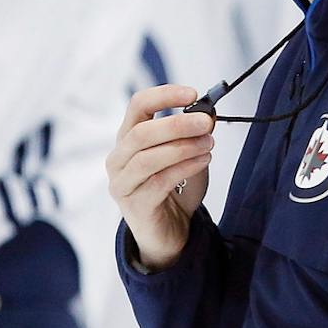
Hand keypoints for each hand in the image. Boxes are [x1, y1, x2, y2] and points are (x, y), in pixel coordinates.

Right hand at [107, 85, 214, 271]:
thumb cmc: (176, 190)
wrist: (170, 233)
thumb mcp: (188, 156)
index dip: (164, 95)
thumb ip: (194, 137)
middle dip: (177, 124)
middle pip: (141, 133)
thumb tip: (208, 115)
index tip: (193, 93)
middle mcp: (118, 159)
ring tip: (208, 144)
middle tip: (206, 122)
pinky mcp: (134, 206)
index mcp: (128, 139)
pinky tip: (203, 160)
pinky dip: (185, 167)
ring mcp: (122, 183)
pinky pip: (159, 181)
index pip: (137, 106)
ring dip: (183, 147)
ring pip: (148, 158)